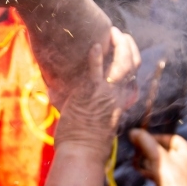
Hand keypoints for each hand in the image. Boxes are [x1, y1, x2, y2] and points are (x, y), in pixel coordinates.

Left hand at [54, 28, 140, 157]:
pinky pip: (97, 70)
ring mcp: (107, 94)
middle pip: (133, 66)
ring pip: (123, 64)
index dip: (133, 61)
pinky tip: (94, 45)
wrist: (81, 153)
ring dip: (120, 46)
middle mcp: (118, 97)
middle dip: (130, 47)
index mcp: (121, 103)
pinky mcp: (92, 93)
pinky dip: (96, 56)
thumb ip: (78, 103)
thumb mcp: (89, 119)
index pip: (133, 78)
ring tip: (113, 33)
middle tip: (122, 35)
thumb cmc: (81, 141)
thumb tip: (53, 92)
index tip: (127, 49)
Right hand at [128, 129, 186, 185]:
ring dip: (148, 160)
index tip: (145, 139)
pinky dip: (150, 170)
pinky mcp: (170, 183)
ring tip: (139, 160)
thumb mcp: (156, 155)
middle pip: (165, 150)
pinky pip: (159, 172)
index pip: (173, 138)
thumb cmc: (168, 176)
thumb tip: (133, 131)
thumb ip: (144, 141)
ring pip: (160, 161)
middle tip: (139, 148)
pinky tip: (142, 172)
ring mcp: (177, 174)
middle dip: (150, 149)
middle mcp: (184, 163)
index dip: (159, 136)